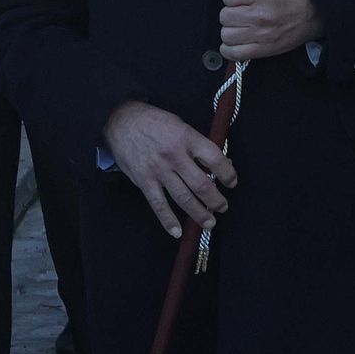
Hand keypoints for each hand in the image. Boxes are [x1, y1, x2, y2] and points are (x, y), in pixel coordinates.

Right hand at [103, 100, 237, 238]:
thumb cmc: (156, 123)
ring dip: (199, 213)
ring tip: (210, 223)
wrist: (122, 122)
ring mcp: (158, 170)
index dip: (227, 173)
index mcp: (187, 138)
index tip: (232, 182)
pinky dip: (168, 220)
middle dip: (215, 200)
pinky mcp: (144, 181)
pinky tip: (177, 231)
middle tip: (223, 207)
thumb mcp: (181, 126)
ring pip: (183, 197)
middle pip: (201, 184)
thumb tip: (222, 163)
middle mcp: (174, 156)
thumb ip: (199, 146)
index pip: (214, 158)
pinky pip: (158, 204)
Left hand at [206, 0, 322, 61]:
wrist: (316, 14)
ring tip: (241, 26)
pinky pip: (233, 53)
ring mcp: (262, 35)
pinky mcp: (264, 50)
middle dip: (231, 13)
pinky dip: (230, 49)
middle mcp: (261, 15)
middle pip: (224, 16)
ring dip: (230, 30)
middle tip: (243, 12)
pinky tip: (237, 41)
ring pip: (226, 35)